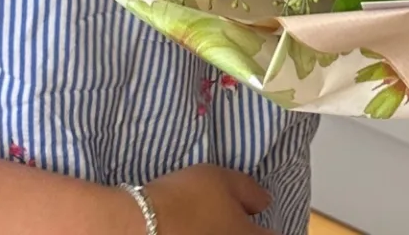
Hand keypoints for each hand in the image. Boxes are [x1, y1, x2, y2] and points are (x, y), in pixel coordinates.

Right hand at [139, 163, 272, 232]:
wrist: (142, 225)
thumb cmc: (188, 198)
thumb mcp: (223, 179)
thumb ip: (251, 191)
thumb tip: (266, 202)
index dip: (266, 227)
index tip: (256, 218)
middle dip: (243, 230)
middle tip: (231, 219)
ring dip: (221, 233)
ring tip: (207, 225)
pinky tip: (189, 231)